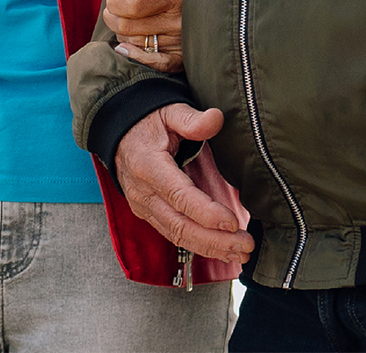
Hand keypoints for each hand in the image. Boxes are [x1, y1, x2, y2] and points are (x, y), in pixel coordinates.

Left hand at [100, 0, 186, 70]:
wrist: (214, 9)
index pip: (132, 4)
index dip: (114, 0)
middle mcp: (177, 21)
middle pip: (127, 26)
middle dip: (112, 16)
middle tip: (117, 10)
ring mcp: (179, 42)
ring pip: (132, 43)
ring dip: (121, 33)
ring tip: (130, 23)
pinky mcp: (180, 59)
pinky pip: (153, 63)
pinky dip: (134, 56)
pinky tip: (125, 48)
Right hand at [111, 103, 253, 260]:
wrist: (119, 134)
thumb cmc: (148, 123)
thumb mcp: (168, 112)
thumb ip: (191, 119)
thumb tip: (216, 119)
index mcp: (148, 167)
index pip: (179, 196)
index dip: (206, 213)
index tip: (232, 222)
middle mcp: (144, 193)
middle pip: (180, 225)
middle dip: (215, 240)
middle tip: (245, 245)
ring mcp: (144, 207)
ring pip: (177, 236)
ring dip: (210, 248)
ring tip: (240, 254)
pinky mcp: (149, 214)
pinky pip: (173, 235)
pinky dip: (199, 246)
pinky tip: (222, 251)